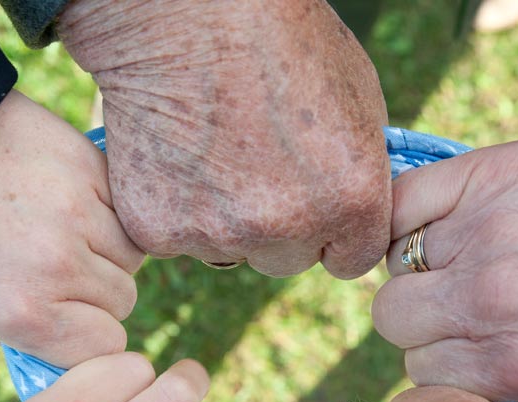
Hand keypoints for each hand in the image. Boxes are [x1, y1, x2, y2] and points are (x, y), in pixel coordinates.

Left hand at [0, 91, 144, 367]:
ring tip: (66, 229)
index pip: (106, 346)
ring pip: (132, 253)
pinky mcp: (87, 166)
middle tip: (61, 266)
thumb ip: (23, 322)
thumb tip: (71, 332)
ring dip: (109, 248)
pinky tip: (71, 197)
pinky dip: (108, 207)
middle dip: (99, 289)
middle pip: (123, 299)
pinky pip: (123, 206)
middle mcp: (58, 269)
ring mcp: (78, 214)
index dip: (93, 333)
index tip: (77, 318)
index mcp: (23, 314)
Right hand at [58, 0, 390, 277]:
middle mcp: (287, 228)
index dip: (332, 233)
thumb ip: (358, 172)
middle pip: (285, 260)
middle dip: (275, 227)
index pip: (351, 261)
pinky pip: (175, 238)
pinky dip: (173, 208)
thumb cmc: (280, 38)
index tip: (313, 206)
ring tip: (212, 153)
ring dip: (222, 220)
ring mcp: (218, 234)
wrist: (186, 14)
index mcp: (350, 201)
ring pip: (227, 251)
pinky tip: (175, 157)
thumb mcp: (356, 98)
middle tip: (253, 166)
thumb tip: (352, 210)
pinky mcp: (159, 229)